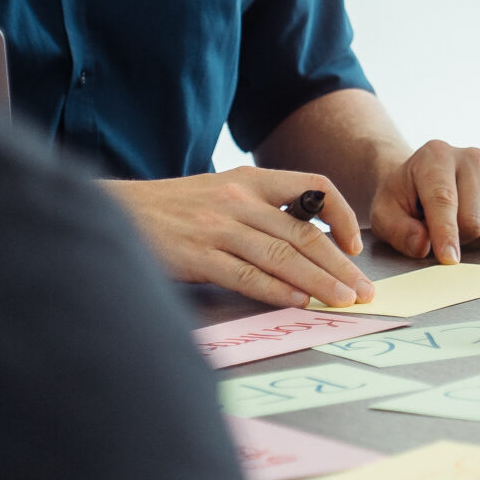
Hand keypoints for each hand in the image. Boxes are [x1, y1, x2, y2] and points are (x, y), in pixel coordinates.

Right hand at [102, 168, 372, 309]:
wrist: (116, 210)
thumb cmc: (173, 209)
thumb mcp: (221, 191)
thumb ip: (260, 210)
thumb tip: (307, 242)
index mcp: (250, 178)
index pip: (312, 187)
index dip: (341, 215)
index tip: (354, 244)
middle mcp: (239, 198)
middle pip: (303, 232)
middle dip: (339, 264)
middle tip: (363, 289)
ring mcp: (218, 227)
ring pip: (282, 256)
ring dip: (317, 282)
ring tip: (342, 300)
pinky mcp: (198, 255)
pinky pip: (246, 274)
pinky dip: (276, 290)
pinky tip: (297, 301)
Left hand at [369, 138, 479, 262]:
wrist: (421, 182)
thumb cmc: (402, 199)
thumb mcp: (384, 215)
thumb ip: (398, 231)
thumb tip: (423, 246)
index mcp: (436, 156)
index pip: (444, 200)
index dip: (446, 234)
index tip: (448, 259)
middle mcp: (470, 157)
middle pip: (473, 221)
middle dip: (455, 240)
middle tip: (437, 235)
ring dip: (473, 242)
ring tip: (454, 228)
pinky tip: (473, 226)